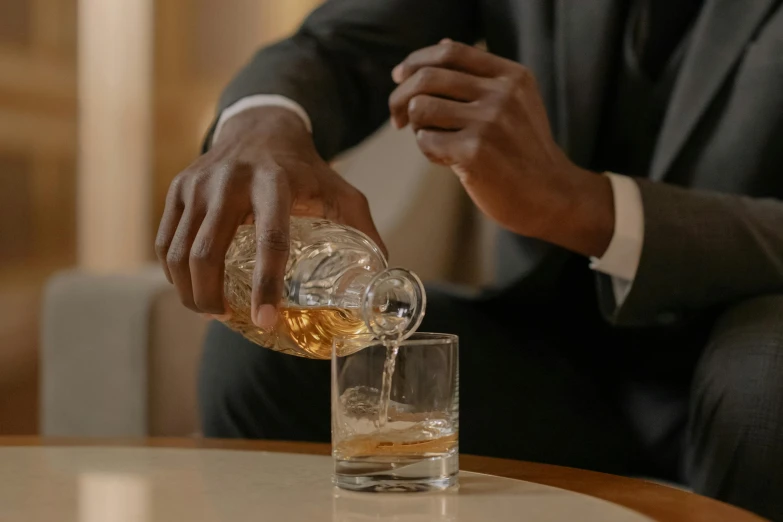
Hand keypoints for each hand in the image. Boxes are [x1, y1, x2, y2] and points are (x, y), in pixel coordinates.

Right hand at [155, 106, 384, 326]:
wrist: (262, 127)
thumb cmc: (306, 169)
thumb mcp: (341, 192)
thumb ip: (363, 231)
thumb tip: (383, 278)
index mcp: (276, 182)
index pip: (270, 239)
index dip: (267, 285)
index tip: (265, 320)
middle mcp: (231, 180)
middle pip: (208, 253)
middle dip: (212, 297)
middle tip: (229, 320)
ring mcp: (198, 183)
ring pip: (179, 251)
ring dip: (190, 291)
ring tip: (210, 311)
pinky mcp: (179, 188)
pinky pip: (165, 240)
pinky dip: (173, 272)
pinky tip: (191, 288)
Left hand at [388, 40, 613, 256]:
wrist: (552, 196)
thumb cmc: (525, 152)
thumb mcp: (517, 102)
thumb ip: (482, 76)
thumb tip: (440, 43)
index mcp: (511, 76)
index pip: (450, 52)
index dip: (416, 61)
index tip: (400, 77)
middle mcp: (501, 94)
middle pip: (427, 77)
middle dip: (400, 97)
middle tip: (396, 118)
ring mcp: (488, 123)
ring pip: (421, 108)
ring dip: (416, 127)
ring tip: (434, 141)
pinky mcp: (474, 153)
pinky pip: (426, 141)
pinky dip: (428, 151)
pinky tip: (447, 160)